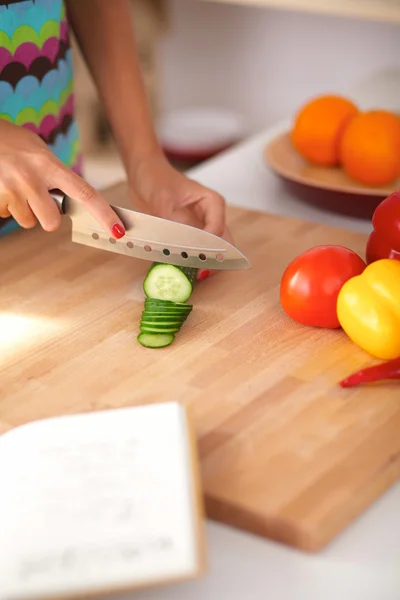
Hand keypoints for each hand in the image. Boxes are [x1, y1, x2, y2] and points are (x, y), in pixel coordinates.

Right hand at [0, 120, 124, 237]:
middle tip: (36, 199)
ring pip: (27, 222)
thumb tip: (72, 197)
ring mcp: (11, 190)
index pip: (85, 193)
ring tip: (12, 185)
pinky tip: (1, 187)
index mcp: (49, 164)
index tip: (118, 230)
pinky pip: (7, 215)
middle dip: (46, 217)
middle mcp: (32, 179)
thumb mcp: (38, 150)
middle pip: (51, 222)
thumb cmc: (9, 141)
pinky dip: (5, 206)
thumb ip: (55, 173)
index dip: (104, 214)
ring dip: (22, 210)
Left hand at [129, 154, 233, 279]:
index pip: (218, 230)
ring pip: (210, 251)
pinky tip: (177, 267)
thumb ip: (172, 222)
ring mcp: (200, 227)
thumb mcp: (162, 199)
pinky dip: (187, 260)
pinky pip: (193, 251)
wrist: (142, 175)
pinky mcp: (188, 235)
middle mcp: (210, 216)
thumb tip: (180, 245)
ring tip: (188, 274)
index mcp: (212, 203)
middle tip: (198, 274)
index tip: (195, 259)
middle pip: (222, 245)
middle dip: (212, 260)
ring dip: (201, 263)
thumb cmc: (155, 177)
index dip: (209, 248)